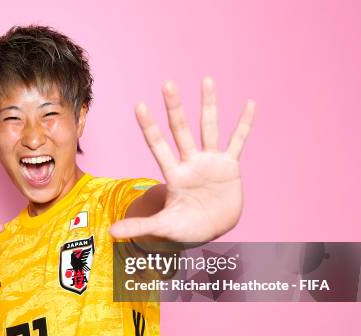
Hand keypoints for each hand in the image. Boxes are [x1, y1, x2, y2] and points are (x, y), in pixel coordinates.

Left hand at [110, 77, 255, 241]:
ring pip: (209, 128)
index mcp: (173, 175)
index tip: (139, 105)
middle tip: (168, 84)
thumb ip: (139, 226)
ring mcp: (210, 162)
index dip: (149, 127)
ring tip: (207, 79)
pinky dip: (244, 124)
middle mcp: (190, 162)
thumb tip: (111, 232)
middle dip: (175, 108)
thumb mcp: (163, 227)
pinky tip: (249, 104)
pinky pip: (238, 141)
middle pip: (181, 130)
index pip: (157, 146)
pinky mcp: (230, 166)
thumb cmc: (185, 227)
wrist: (211, 229)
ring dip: (208, 105)